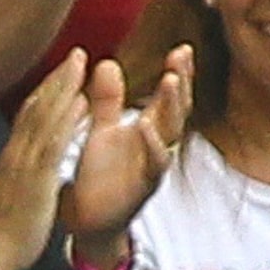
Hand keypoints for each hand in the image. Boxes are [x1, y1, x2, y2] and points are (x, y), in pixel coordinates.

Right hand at [0, 50, 90, 269]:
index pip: (27, 116)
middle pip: (36, 106)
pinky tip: (82, 102)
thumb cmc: (2, 236)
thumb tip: (28, 172)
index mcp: (11, 159)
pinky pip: (55, 141)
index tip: (61, 75)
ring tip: (82, 64)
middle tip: (77, 54)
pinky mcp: (36, 176)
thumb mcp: (11, 197)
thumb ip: (19, 179)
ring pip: (45, 116)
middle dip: (58, 78)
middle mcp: (16, 154)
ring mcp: (25, 163)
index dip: (45, 92)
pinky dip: (68, 119)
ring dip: (65, 87)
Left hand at [63, 47, 189, 245]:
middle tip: (182, 55)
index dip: (178, 73)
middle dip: (182, 82)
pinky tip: (146, 124)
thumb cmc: (98, 176)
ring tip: (170, 80)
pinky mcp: (144, 187)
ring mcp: (153, 166)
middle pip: (178, 109)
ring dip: (173, 106)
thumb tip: (107, 63)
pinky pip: (155, 163)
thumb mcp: (101, 132)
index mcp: (148, 130)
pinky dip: (152, 144)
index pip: (169, 97)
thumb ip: (106, 101)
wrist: (87, 221)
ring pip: (172, 132)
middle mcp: (156, 145)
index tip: (182, 48)